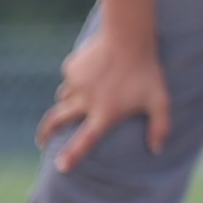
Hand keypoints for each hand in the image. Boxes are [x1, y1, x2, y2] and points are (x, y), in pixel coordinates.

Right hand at [42, 26, 172, 169]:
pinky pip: (70, 79)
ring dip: (68, 102)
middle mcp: (86, 101)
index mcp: (106, 113)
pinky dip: (78, 80)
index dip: (72, 154)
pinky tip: (94, 71)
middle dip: (46, 134)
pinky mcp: (71, 68)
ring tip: (86, 96)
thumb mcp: (160, 100)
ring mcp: (76, 84)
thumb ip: (161, 127)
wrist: (128, 36)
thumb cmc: (147, 71)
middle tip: (42, 142)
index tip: (60, 167)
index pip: (86, 140)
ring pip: (64, 99)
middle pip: (57, 121)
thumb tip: (158, 150)